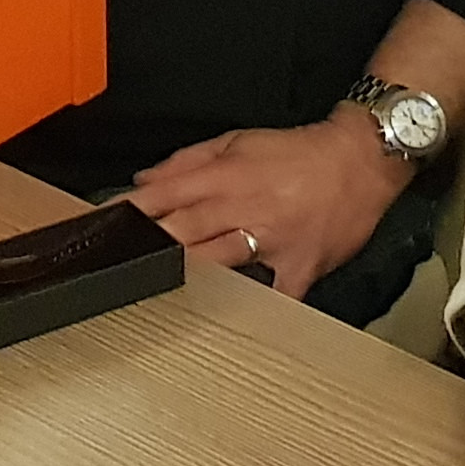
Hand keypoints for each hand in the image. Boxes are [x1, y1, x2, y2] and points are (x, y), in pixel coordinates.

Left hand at [122, 112, 405, 298]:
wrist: (361, 158)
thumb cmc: (299, 152)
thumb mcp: (238, 140)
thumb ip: (188, 160)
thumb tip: (145, 179)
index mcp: (226, 175)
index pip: (166, 193)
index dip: (131, 211)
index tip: (103, 225)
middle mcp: (244, 207)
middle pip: (184, 229)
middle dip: (148, 243)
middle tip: (115, 260)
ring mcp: (272, 239)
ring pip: (219, 260)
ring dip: (187, 272)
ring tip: (153, 289)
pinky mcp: (299, 265)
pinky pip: (275, 294)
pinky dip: (256, 307)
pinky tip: (231, 325)